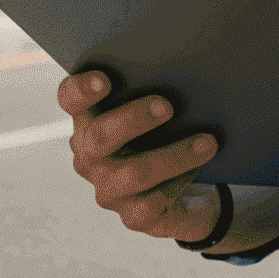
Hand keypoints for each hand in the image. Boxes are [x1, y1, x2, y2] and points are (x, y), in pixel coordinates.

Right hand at [57, 70, 221, 241]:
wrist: (187, 184)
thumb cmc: (170, 130)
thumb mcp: (161, 104)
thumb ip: (159, 84)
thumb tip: (187, 61)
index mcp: (91, 118)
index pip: (70, 98)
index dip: (81, 89)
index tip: (104, 79)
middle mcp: (92, 155)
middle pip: (99, 136)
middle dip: (133, 119)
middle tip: (168, 106)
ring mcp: (109, 189)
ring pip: (133, 173)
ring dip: (173, 155)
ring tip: (208, 142)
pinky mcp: (133, 216)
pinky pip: (153, 203)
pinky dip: (180, 182)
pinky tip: (200, 169)